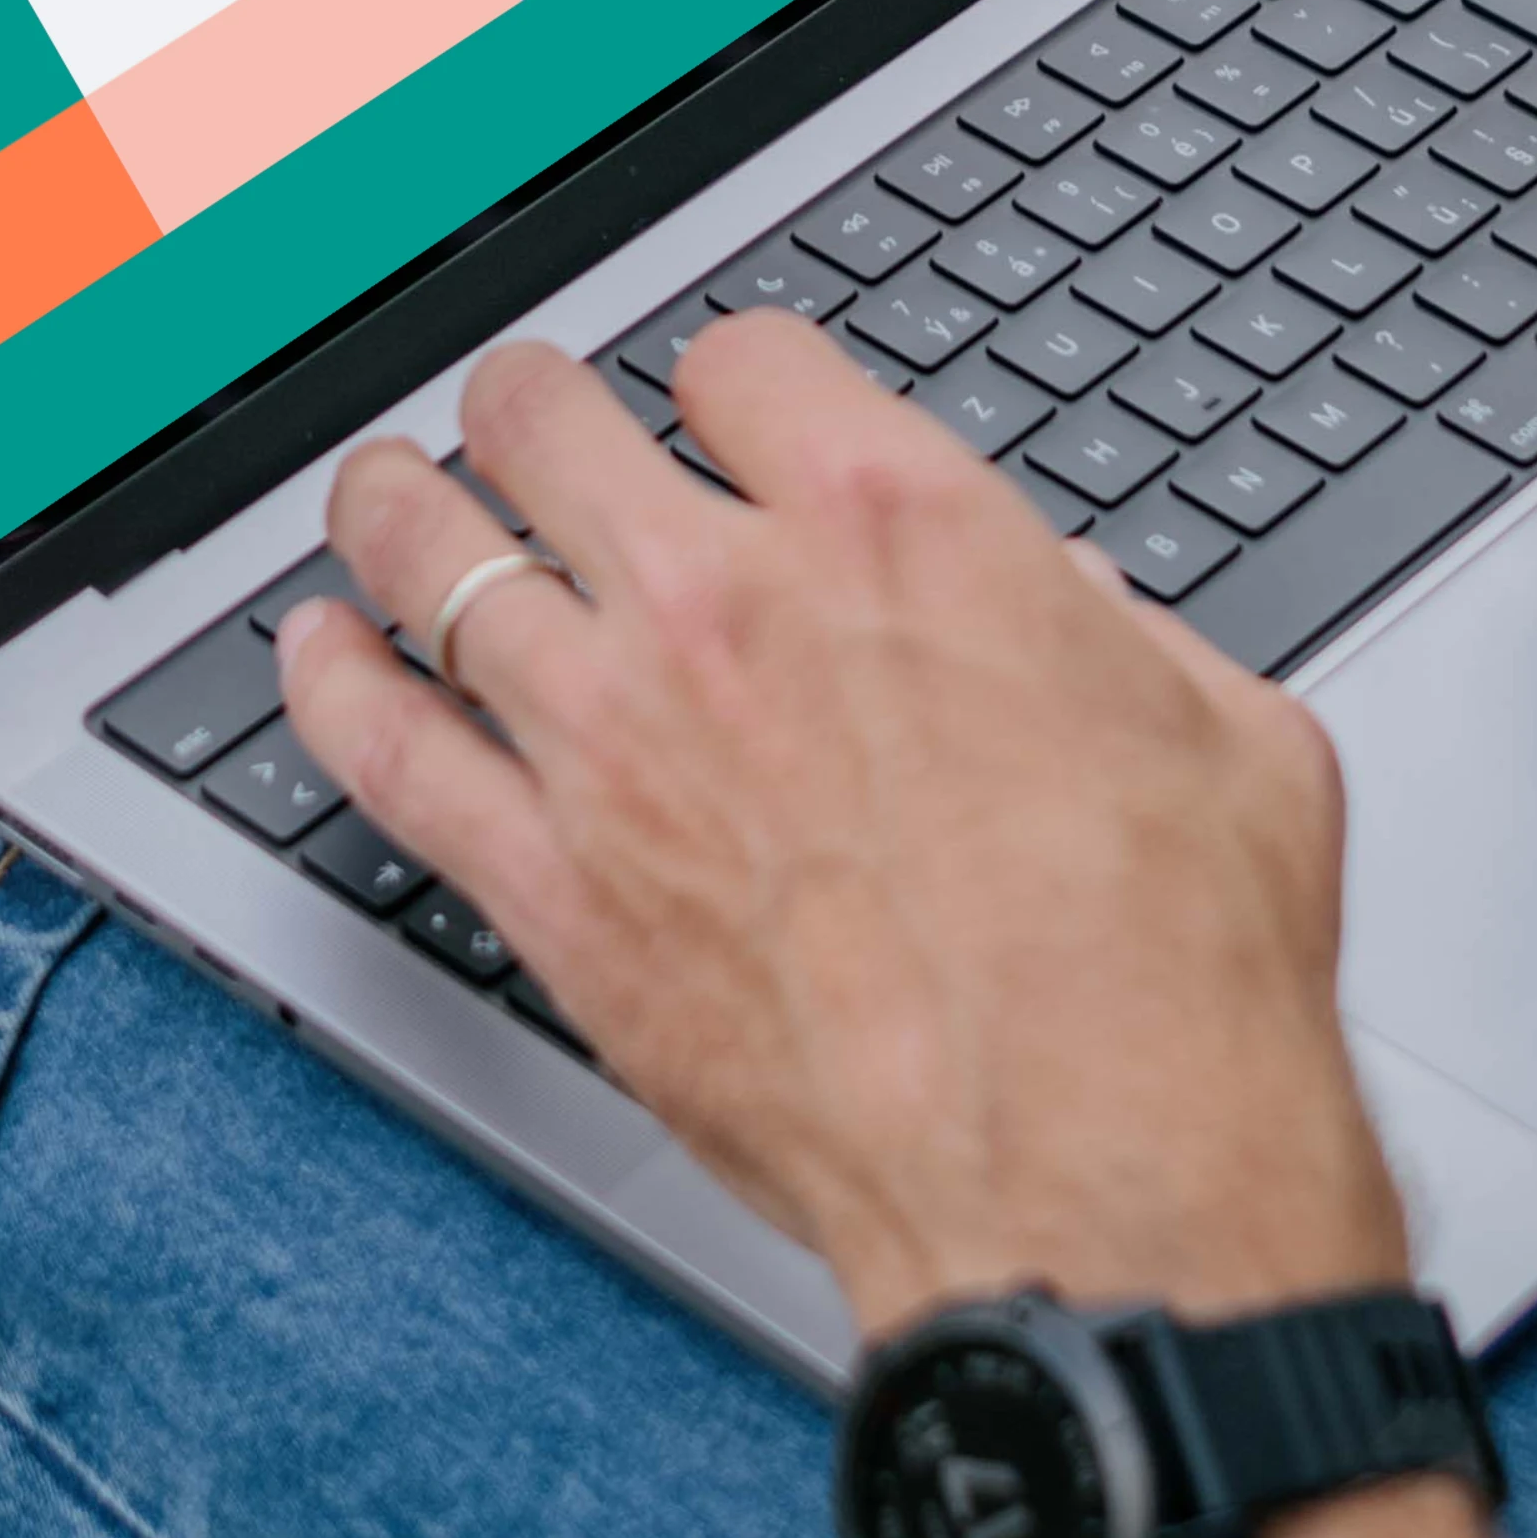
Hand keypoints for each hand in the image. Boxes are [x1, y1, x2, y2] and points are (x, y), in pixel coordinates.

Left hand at [271, 317, 1406, 1332]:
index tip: (720, 418)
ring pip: (433, 556)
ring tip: (381, 497)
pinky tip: (313, 654)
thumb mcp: (1223, 731)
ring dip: (398, 512)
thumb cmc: (1169, 978)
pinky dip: (330, 688)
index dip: (729, 384)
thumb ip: (1116, 638)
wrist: (1092, 1176)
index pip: (739, 361)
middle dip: (530, 407)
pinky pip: (382, 750)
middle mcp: (729, 605)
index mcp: (897, 528)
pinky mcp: (551, 888)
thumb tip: (1071, 616)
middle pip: (545, 420)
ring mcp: (616, 741)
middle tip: (523, 422)